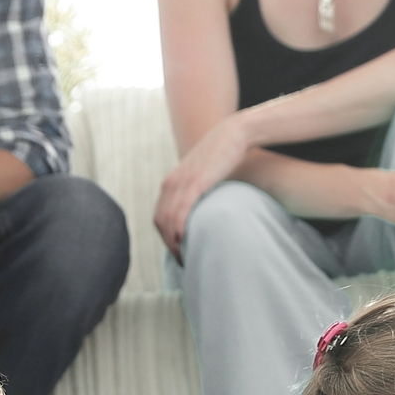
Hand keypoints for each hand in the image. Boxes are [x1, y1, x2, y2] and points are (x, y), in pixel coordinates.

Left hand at [154, 116, 250, 261]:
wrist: (234, 134)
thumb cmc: (225, 156)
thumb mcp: (205, 176)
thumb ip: (199, 191)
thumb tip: (206, 211)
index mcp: (171, 182)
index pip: (159, 216)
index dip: (166, 237)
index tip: (179, 251)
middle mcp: (171, 182)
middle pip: (160, 221)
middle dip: (168, 244)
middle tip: (183, 261)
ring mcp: (182, 182)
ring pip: (167, 219)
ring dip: (173, 242)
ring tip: (186, 258)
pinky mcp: (196, 182)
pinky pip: (181, 210)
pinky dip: (179, 228)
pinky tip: (184, 241)